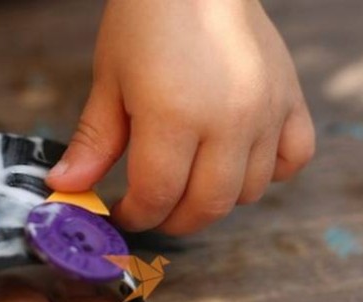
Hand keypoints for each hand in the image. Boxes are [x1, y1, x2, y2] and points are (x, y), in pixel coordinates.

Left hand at [46, 0, 314, 234]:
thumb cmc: (145, 19)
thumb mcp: (110, 80)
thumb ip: (94, 142)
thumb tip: (67, 187)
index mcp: (174, 115)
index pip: (157, 195)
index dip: (136, 214)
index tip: (123, 213)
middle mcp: (228, 120)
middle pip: (207, 205)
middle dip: (174, 220)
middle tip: (155, 211)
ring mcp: (265, 111)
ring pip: (249, 191)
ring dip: (216, 200)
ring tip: (191, 184)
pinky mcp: (291, 98)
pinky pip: (295, 157)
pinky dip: (270, 172)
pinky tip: (241, 161)